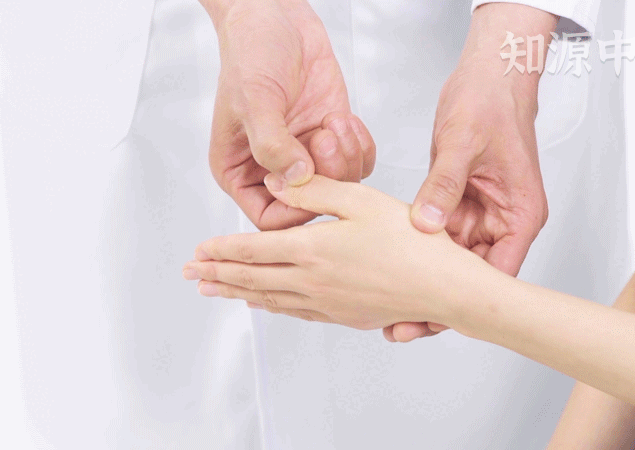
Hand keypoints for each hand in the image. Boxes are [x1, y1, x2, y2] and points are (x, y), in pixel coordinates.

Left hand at [183, 175, 492, 331]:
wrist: (444, 288)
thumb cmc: (410, 242)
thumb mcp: (362, 200)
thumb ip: (316, 191)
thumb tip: (278, 182)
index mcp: (312, 249)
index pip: (253, 250)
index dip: (222, 250)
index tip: (198, 250)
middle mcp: (311, 280)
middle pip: (252, 278)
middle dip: (217, 275)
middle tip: (190, 276)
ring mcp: (326, 302)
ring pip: (269, 298)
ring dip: (237, 293)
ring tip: (215, 292)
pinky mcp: (343, 315)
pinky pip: (295, 311)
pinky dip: (271, 307)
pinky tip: (264, 306)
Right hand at [204, 0, 374, 229]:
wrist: (277, 17)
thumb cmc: (251, 52)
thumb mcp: (254, 99)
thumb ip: (272, 144)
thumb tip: (295, 178)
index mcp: (240, 170)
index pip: (269, 219)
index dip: (294, 209)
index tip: (309, 182)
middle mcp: (274, 168)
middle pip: (310, 205)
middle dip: (326, 177)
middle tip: (324, 139)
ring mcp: (306, 154)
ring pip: (338, 187)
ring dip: (345, 158)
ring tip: (333, 122)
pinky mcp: (332, 138)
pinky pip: (358, 164)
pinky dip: (360, 146)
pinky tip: (343, 118)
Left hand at [387, 3, 556, 341]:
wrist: (489, 77)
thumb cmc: (490, 103)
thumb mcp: (465, 143)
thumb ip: (444, 185)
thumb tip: (426, 224)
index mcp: (520, 214)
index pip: (500, 273)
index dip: (469, 302)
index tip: (438, 321)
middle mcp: (502, 221)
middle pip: (471, 276)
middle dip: (438, 301)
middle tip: (402, 327)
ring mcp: (479, 215)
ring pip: (450, 261)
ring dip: (422, 281)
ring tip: (389, 309)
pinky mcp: (457, 205)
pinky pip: (435, 237)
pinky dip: (414, 252)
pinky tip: (386, 269)